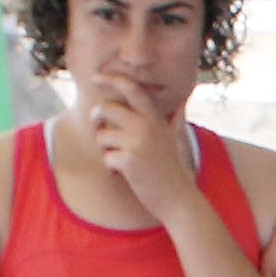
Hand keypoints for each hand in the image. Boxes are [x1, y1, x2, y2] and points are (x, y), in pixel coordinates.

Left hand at [84, 90, 196, 221]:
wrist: (179, 199)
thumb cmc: (170, 171)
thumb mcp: (170, 139)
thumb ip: (162, 121)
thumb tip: (172, 105)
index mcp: (154, 118)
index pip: (131, 89)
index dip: (111, 79)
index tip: (95, 77)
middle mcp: (146, 126)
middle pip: (106, 109)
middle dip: (96, 119)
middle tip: (97, 127)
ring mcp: (137, 143)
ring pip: (102, 136)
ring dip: (106, 150)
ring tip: (121, 160)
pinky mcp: (129, 161)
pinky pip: (106, 158)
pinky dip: (111, 168)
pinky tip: (125, 175)